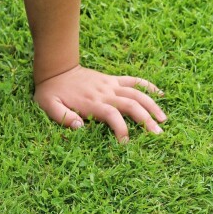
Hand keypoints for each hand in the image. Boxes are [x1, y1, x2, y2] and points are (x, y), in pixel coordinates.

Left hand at [33, 65, 166, 142]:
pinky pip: (133, 81)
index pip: (112, 115)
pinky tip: (161, 95)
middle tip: (158, 135)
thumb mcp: (49, 106)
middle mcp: (105, 93)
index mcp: (92, 103)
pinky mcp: (112, 80)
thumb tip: (80, 127)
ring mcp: (111, 85)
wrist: (56, 69)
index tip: (126, 144)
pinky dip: (148, 86)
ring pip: (137, 93)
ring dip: (152, 105)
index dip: (121, 129)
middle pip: (131, 104)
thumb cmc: (51, 92)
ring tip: (164, 120)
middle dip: (146, 120)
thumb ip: (63, 117)